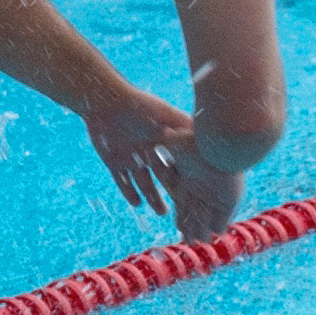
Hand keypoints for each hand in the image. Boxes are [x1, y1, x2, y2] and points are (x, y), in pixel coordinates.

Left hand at [82, 87, 203, 227]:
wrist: (105, 101)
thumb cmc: (139, 106)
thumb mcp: (166, 116)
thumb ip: (185, 127)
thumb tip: (210, 136)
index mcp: (161, 142)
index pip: (178, 166)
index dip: (188, 180)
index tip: (202, 194)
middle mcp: (148, 151)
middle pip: (164, 178)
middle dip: (173, 194)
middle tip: (184, 210)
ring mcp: (131, 158)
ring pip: (144, 183)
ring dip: (152, 198)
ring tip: (162, 213)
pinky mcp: (114, 162)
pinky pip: (122, 181)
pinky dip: (129, 192)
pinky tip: (137, 204)